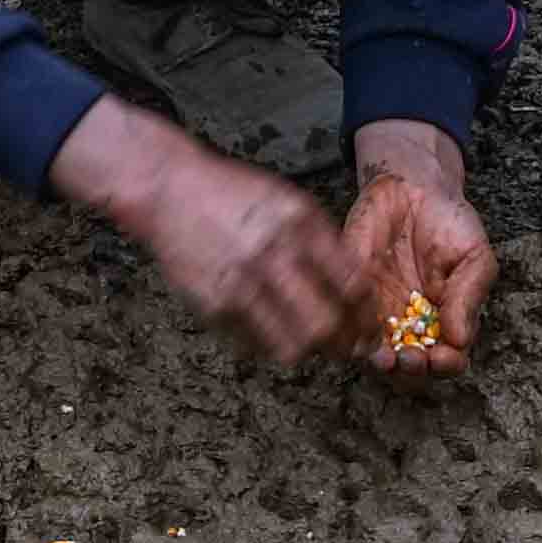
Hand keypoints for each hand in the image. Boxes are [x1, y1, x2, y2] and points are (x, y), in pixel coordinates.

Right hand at [54, 96, 359, 363]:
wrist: (171, 190)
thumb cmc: (235, 195)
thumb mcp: (289, 201)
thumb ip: (323, 241)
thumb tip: (357, 289)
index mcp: (301, 225)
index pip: (352, 285)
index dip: (367, 315)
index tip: (370, 327)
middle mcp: (274, 255)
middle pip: (327, 324)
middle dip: (344, 345)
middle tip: (348, 350)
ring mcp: (242, 283)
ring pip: (292, 346)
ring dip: (308, 352)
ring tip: (310, 346)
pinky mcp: (215, 305)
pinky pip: (255, 345)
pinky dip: (270, 346)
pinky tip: (271, 332)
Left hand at [343, 122, 493, 378]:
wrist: (412, 187)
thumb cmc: (449, 223)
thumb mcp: (473, 256)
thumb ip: (469, 297)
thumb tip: (461, 340)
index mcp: (444, 323)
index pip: (446, 362)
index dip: (445, 367)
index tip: (443, 357)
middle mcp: (410, 327)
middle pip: (408, 372)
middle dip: (411, 374)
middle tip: (411, 359)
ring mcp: (377, 315)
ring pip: (374, 358)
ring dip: (380, 364)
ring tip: (384, 355)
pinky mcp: (349, 297)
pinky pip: (344, 327)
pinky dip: (349, 336)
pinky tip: (359, 331)